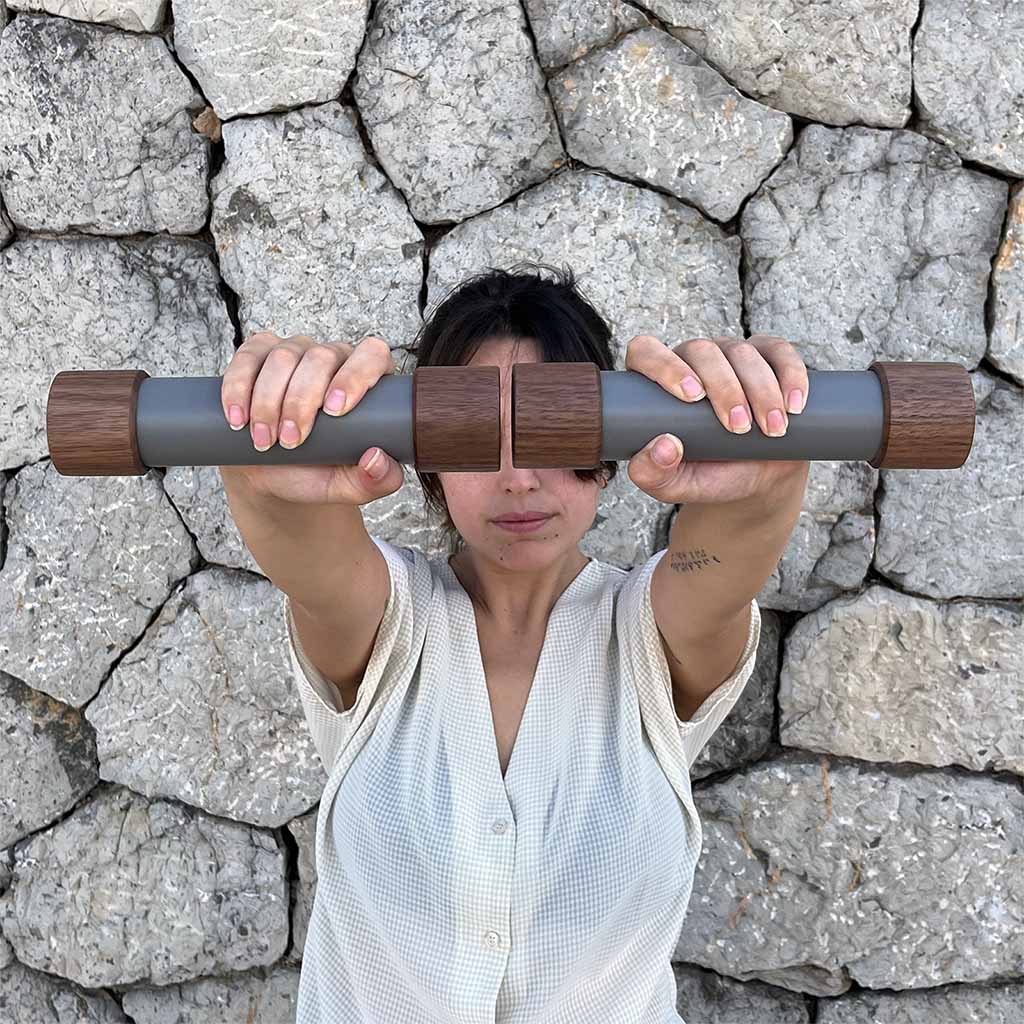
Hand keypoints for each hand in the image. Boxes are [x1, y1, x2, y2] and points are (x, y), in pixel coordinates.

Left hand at [625, 334, 810, 504]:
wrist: (756, 479)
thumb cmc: (707, 475)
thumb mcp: (674, 485)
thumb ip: (652, 473)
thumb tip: (663, 445)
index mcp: (657, 382)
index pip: (646, 352)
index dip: (665, 366)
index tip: (691, 397)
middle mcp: (691, 360)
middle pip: (702, 351)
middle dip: (724, 389)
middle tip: (738, 428)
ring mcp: (730, 354)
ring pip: (742, 353)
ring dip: (760, 391)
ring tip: (771, 430)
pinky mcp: (768, 357)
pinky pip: (780, 352)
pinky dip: (791, 376)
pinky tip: (794, 405)